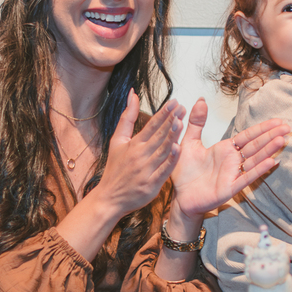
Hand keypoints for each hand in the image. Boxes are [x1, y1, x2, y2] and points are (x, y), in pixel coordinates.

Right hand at [94, 90, 185, 217]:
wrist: (110, 198)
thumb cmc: (115, 169)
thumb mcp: (117, 141)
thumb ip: (127, 117)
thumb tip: (133, 94)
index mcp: (134, 144)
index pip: (151, 125)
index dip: (163, 113)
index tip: (175, 102)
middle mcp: (140, 155)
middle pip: (158, 136)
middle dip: (171, 120)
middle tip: (182, 108)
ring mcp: (146, 170)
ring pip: (162, 150)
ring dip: (172, 136)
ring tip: (181, 122)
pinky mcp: (151, 184)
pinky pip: (163, 170)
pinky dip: (171, 160)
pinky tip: (179, 148)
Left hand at [169, 98, 289, 220]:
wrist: (179, 196)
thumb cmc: (185, 172)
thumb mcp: (188, 142)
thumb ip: (196, 123)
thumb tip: (201, 100)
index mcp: (225, 149)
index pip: (248, 136)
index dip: (263, 128)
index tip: (278, 120)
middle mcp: (232, 161)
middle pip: (256, 146)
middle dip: (271, 136)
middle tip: (288, 127)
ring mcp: (233, 175)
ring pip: (254, 160)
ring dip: (268, 150)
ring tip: (282, 140)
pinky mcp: (229, 188)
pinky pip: (246, 178)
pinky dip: (258, 170)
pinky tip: (271, 162)